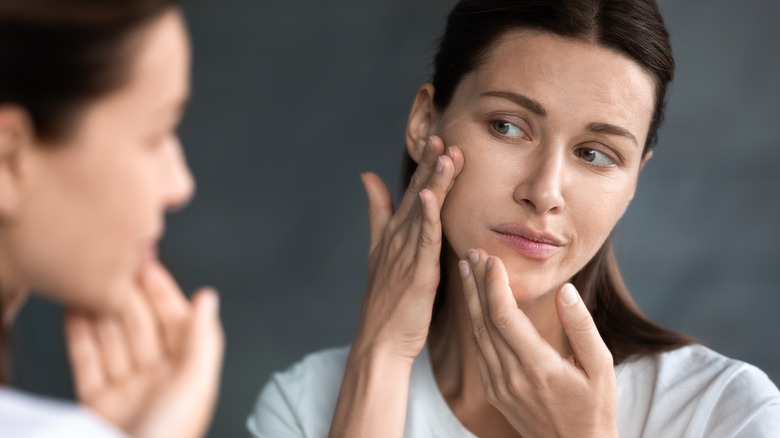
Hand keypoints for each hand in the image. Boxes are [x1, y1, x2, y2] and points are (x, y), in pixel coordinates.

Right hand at [65, 260, 223, 437]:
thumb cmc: (170, 436)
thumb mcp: (195, 384)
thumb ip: (202, 338)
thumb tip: (209, 298)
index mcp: (188, 374)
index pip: (176, 322)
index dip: (163, 292)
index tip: (148, 264)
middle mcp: (159, 380)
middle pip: (142, 327)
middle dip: (129, 296)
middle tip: (114, 267)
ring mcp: (127, 391)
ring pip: (113, 340)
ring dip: (102, 310)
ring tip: (91, 282)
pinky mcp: (98, 404)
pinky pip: (88, 361)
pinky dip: (80, 336)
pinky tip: (75, 312)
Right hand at [354, 135, 463, 360]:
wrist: (380, 339)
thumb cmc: (385, 299)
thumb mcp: (378, 249)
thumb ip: (377, 211)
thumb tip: (367, 176)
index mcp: (395, 232)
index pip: (413, 191)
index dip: (425, 165)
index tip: (437, 138)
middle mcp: (399, 238)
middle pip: (417, 194)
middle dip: (430, 164)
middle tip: (441, 135)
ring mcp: (406, 254)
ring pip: (424, 211)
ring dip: (434, 182)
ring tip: (444, 154)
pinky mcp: (417, 272)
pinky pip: (424, 240)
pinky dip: (428, 217)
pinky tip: (431, 196)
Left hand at [459, 248, 617, 437]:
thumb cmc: (595, 407)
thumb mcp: (601, 366)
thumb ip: (581, 326)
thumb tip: (565, 290)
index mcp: (538, 367)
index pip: (504, 317)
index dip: (494, 284)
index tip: (492, 258)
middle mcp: (512, 377)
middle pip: (484, 321)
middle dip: (476, 283)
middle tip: (472, 252)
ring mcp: (499, 386)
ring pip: (476, 334)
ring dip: (470, 300)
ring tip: (467, 270)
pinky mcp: (494, 391)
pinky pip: (478, 351)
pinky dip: (474, 322)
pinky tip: (473, 304)